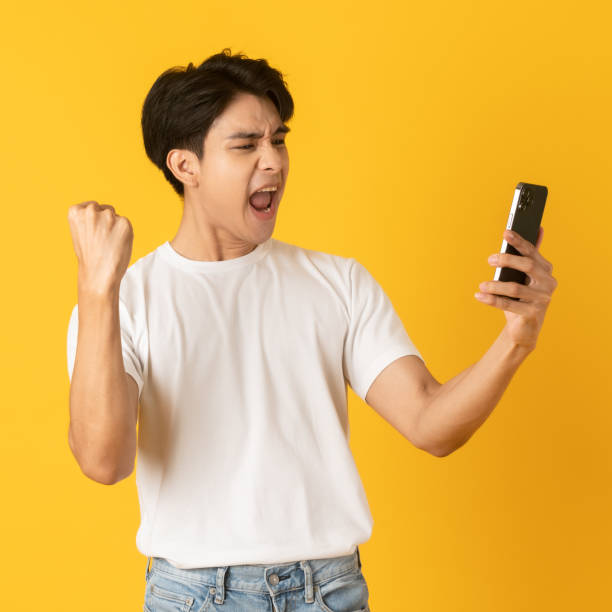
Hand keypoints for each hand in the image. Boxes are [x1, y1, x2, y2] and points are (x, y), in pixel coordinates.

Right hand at [67, 200, 133, 294]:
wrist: (98, 274)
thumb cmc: (89, 257)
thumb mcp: (80, 233)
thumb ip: (88, 220)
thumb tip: (105, 212)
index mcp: (75, 211)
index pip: (91, 207)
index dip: (95, 222)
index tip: (93, 234)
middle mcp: (91, 210)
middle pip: (105, 209)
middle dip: (107, 222)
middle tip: (103, 241)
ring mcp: (108, 216)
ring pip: (116, 217)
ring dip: (116, 227)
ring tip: (109, 244)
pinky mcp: (124, 223)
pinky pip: (127, 225)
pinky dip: (125, 234)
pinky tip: (118, 245)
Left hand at [475, 226, 556, 350]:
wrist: (524, 328)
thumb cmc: (522, 298)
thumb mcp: (524, 276)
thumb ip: (529, 255)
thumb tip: (539, 228)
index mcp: (546, 270)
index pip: (532, 252)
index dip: (519, 241)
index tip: (505, 232)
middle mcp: (548, 283)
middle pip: (527, 266)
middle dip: (507, 260)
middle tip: (489, 259)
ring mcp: (543, 299)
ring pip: (515, 288)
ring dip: (495, 285)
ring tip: (481, 285)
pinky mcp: (533, 314)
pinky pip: (509, 305)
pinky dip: (492, 300)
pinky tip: (479, 295)